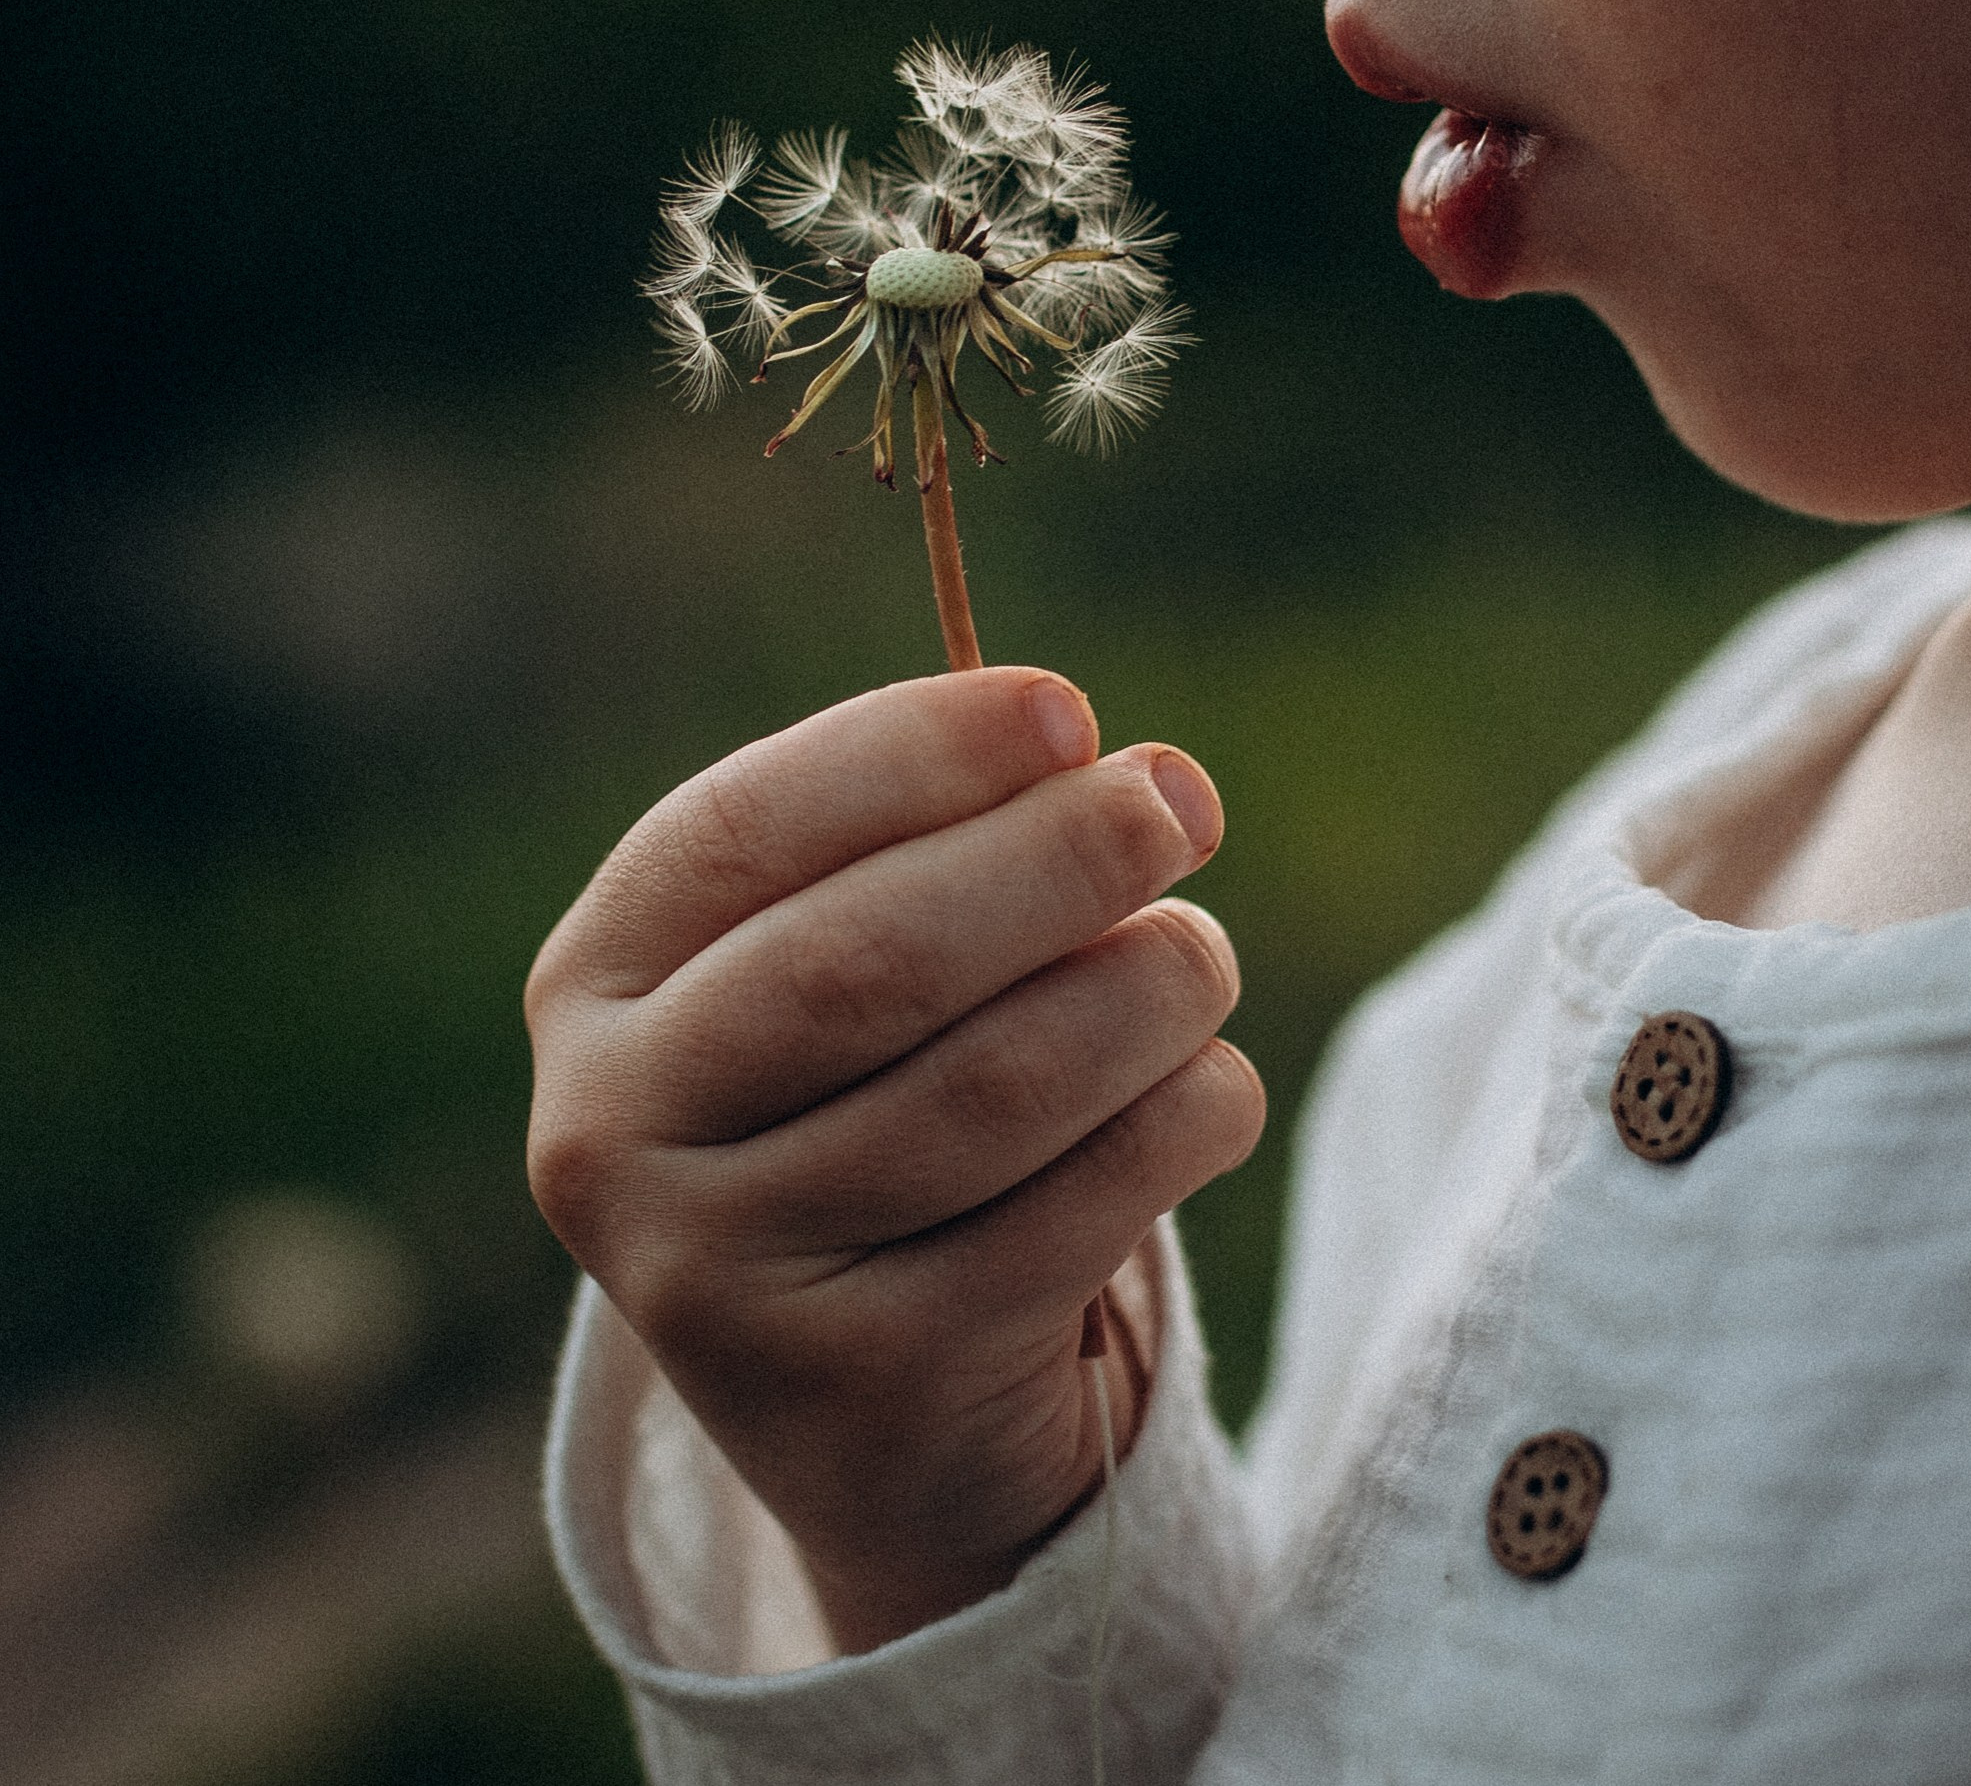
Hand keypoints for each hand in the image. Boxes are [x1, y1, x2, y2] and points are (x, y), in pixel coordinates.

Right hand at [524, 667, 1264, 1649]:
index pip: (745, 829)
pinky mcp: (864, 1391)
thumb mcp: (851, 970)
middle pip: (867, 958)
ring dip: (1140, 991)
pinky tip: (1208, 1088)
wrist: (882, 1426)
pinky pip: (1075, 1212)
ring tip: (1200, 957)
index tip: (1068, 710)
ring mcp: (720, 1283)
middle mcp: (612, 1136)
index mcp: (594, 985)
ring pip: (990, 1087)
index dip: (917, 752)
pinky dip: (1180, 1120)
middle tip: (1180, 803)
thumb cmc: (881, 1109)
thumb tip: (1126, 773)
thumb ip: (938, 853)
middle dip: (1052, 859)